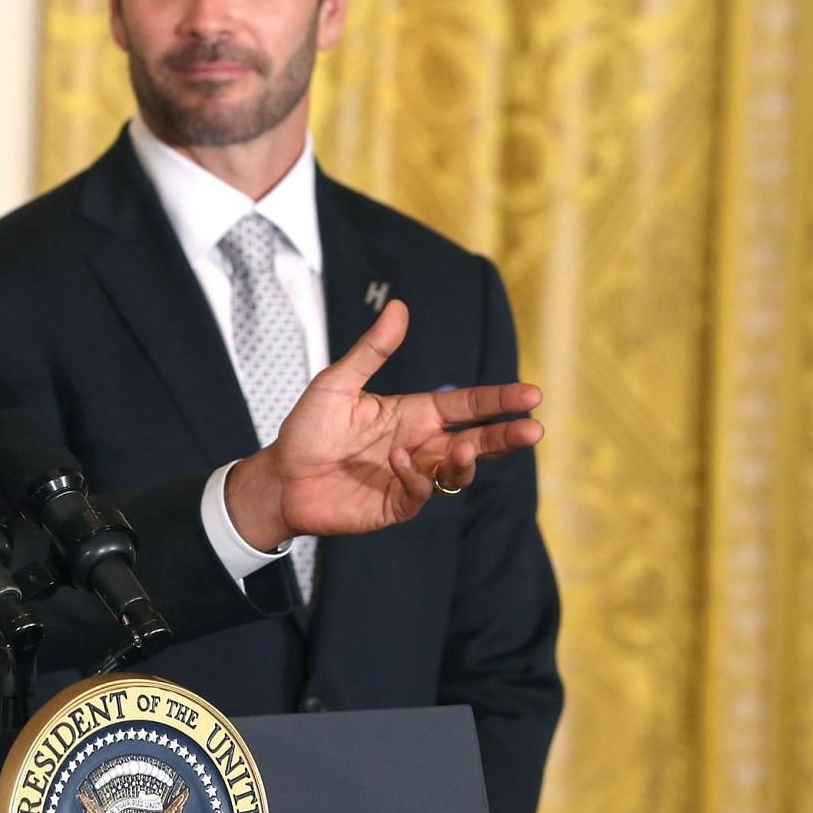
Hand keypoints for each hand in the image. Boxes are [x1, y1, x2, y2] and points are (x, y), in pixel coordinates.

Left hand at [226, 300, 541, 548]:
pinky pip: (421, 493)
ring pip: (458, 471)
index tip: (532, 395)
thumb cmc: (308, 429)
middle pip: (477, 441)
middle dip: (506, 436)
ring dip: (467, 460)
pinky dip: (417, 477)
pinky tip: (398, 462)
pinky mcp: (397, 505)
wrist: (280, 477)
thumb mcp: (337, 384)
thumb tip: (400, 307)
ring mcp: (412, 477)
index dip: (498, 400)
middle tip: (533, 430)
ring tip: (465, 446)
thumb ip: (371, 351)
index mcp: (414, 414)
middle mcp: (420, 445)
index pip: (467, 404)